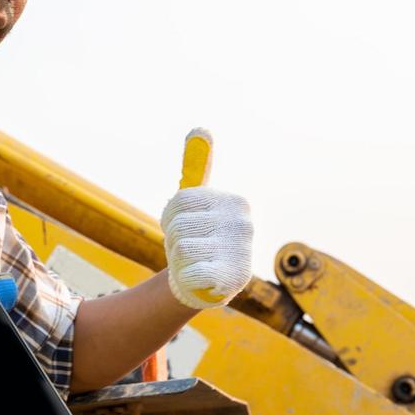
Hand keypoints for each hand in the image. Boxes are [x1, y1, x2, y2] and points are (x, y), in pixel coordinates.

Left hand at [161, 128, 253, 309]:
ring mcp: (240, 253)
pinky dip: (186, 278)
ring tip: (193, 262)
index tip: (180, 226)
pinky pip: (189, 272)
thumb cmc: (197, 239)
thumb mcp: (197, 203)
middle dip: (174, 239)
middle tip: (187, 248)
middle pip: (180, 224)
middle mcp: (244, 224)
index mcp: (235, 202)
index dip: (170, 217)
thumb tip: (200, 129)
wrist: (203, 285)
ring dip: (179, 260)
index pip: (181, 201)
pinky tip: (199, 280)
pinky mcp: (232, 280)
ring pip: (182, 248)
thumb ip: (199, 167)